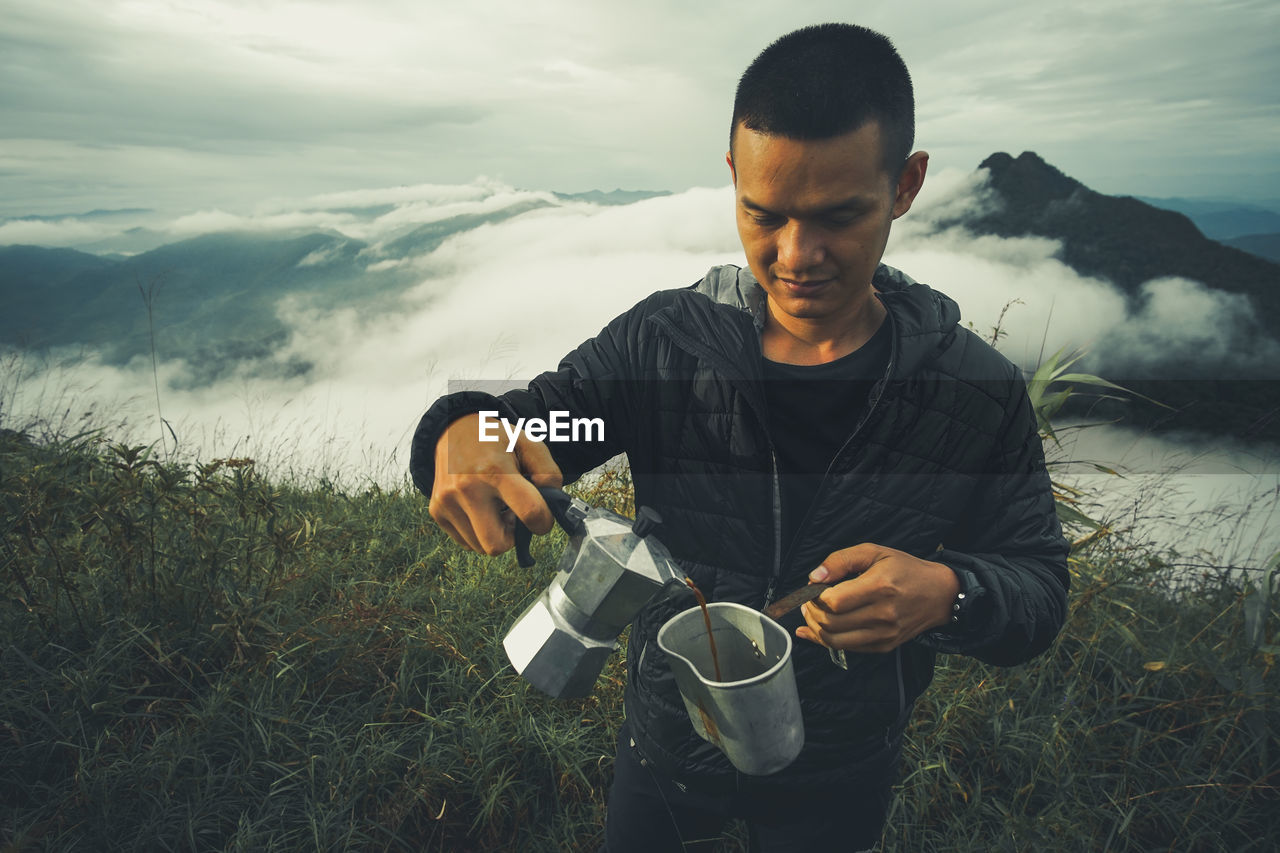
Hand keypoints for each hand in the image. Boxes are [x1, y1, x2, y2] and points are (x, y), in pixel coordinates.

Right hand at [428, 413, 563, 554]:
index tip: (542, 518)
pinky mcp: (436, 510)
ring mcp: (447, 501)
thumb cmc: (497, 440)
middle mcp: (467, 487)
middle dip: (512, 538)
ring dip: (494, 534)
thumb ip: (549, 475)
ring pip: (480, 547)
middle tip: (514, 515)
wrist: (454, 429)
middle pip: (496, 546)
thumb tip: (551, 507)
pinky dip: (478, 533)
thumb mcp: (530, 444)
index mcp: (496, 470)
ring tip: (496, 507)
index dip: (543, 523)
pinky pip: (465, 543)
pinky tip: (481, 509)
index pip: (529, 511)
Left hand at [796, 543, 959, 653]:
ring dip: (815, 629)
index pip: (834, 601)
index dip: (815, 596)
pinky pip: (848, 649)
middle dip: (811, 613)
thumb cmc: (906, 569)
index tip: (812, 588)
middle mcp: (883, 614)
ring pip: (835, 641)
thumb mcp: (874, 552)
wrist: (939, 594)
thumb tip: (815, 577)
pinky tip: (815, 631)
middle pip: (831, 623)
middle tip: (808, 601)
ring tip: (812, 614)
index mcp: (879, 587)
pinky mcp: (885, 645)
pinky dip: (827, 641)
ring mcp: (884, 634)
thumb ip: (841, 560)